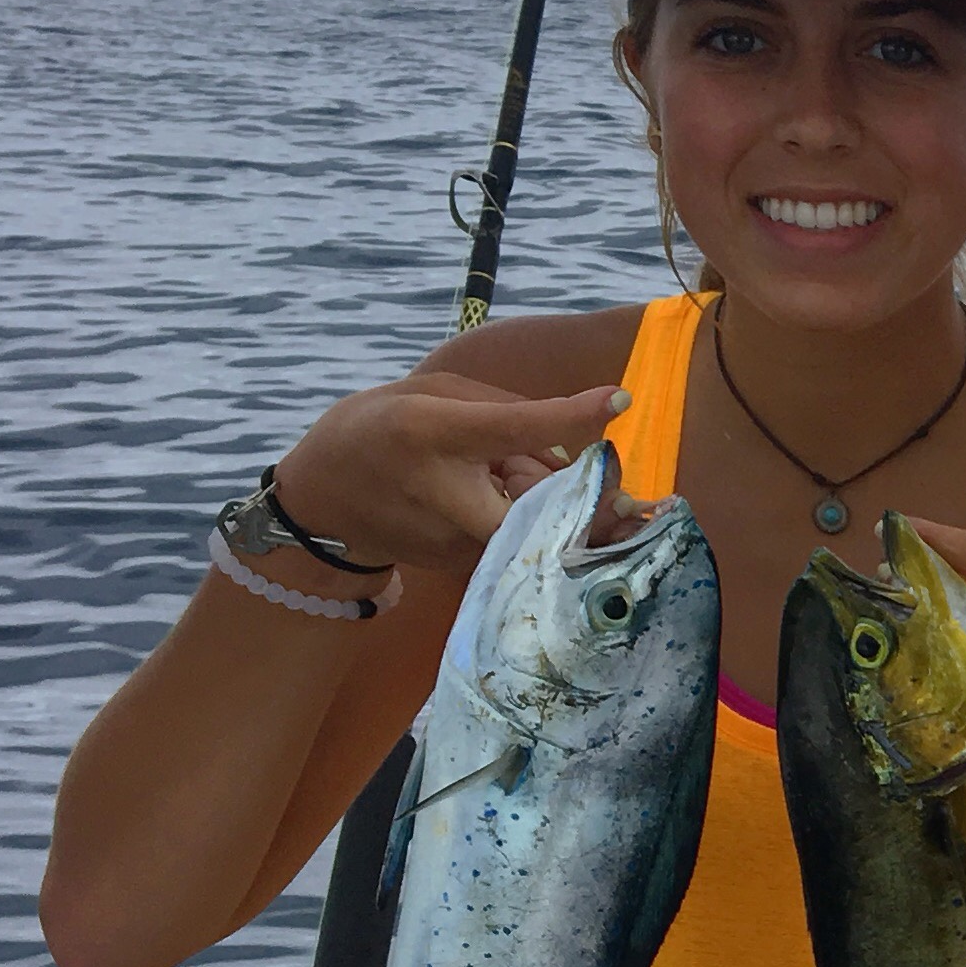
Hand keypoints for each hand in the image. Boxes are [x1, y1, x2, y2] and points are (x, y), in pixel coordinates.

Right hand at [271, 374, 635, 573]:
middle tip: (640, 505)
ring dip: (561, 511)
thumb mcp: (434, 396)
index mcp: (431, 432)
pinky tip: (514, 510)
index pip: (510, 424)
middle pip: (537, 507)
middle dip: (593, 507)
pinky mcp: (461, 570)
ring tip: (533, 487)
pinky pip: (521, 545)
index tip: (618, 401)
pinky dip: (538, 527)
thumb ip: (505, 412)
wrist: (324, 499)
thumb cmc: (385, 428)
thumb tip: (576, 450)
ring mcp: (451, 541)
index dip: (567, 414)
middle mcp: (443, 493)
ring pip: (536, 529)